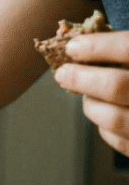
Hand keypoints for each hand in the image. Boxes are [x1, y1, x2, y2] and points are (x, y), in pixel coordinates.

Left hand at [55, 31, 128, 153]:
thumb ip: (126, 49)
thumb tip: (83, 43)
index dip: (99, 46)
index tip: (73, 47)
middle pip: (116, 86)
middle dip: (82, 78)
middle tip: (63, 74)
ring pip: (113, 118)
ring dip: (92, 104)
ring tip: (88, 94)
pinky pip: (121, 142)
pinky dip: (105, 127)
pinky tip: (108, 114)